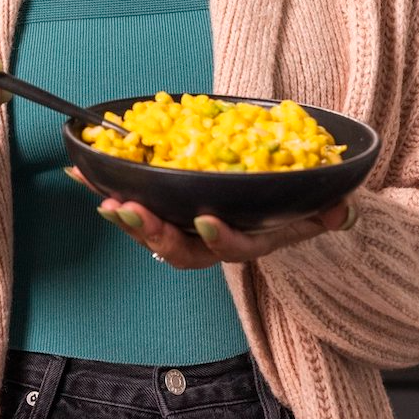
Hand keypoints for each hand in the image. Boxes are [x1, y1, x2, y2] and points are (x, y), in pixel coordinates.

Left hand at [72, 169, 355, 268]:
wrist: (269, 206)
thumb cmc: (288, 206)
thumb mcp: (314, 209)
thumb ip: (325, 211)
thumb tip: (339, 207)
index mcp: (246, 241)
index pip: (232, 250)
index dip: (219, 239)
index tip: (206, 221)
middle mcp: (208, 241)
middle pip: (177, 248)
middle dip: (151, 233)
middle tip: (129, 212)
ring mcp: (180, 227)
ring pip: (148, 231)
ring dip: (122, 215)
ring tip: (101, 197)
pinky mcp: (159, 208)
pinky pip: (129, 200)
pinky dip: (104, 186)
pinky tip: (79, 169)